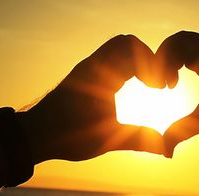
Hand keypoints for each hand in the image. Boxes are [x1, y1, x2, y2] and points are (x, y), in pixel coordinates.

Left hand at [18, 35, 165, 162]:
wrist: (33, 134)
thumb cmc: (65, 136)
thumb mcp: (106, 140)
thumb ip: (138, 140)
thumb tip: (165, 148)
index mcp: (98, 75)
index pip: (132, 49)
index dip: (153, 65)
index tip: (160, 88)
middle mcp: (93, 66)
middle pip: (127, 43)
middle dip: (147, 60)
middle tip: (155, 84)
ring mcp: (88, 69)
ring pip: (118, 50)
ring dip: (136, 63)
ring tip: (146, 85)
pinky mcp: (85, 76)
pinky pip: (110, 60)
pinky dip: (126, 68)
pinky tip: (130, 88)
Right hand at [155, 31, 198, 157]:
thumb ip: (181, 133)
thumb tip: (165, 153)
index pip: (177, 43)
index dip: (163, 63)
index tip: (166, 87)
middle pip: (180, 39)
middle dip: (165, 59)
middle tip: (163, 83)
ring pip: (187, 44)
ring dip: (173, 61)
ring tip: (171, 84)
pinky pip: (194, 52)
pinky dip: (181, 63)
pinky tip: (179, 82)